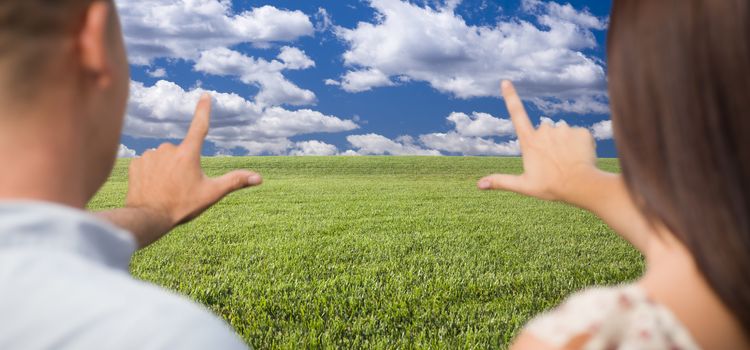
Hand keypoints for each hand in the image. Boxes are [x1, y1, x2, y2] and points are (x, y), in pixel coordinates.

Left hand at [125, 94, 261, 233]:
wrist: (147, 218)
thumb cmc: (181, 206)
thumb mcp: (211, 194)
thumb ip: (234, 181)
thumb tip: (259, 178)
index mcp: (188, 153)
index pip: (199, 126)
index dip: (203, 110)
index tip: (205, 95)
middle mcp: (169, 149)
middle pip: (181, 152)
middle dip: (183, 165)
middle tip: (181, 187)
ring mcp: (150, 155)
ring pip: (163, 158)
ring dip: (166, 169)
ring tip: (166, 189)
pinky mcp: (136, 163)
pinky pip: (148, 164)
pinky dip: (151, 173)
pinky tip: (152, 187)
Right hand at [478, 81, 600, 204]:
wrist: (582, 186)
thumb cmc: (551, 187)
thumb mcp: (523, 186)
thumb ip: (500, 181)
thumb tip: (478, 184)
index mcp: (529, 141)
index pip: (517, 114)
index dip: (510, 97)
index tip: (506, 81)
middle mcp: (545, 130)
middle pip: (545, 131)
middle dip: (548, 142)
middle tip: (553, 162)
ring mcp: (564, 130)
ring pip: (562, 134)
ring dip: (564, 144)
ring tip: (567, 162)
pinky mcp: (581, 132)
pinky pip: (579, 136)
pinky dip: (580, 146)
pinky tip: (580, 158)